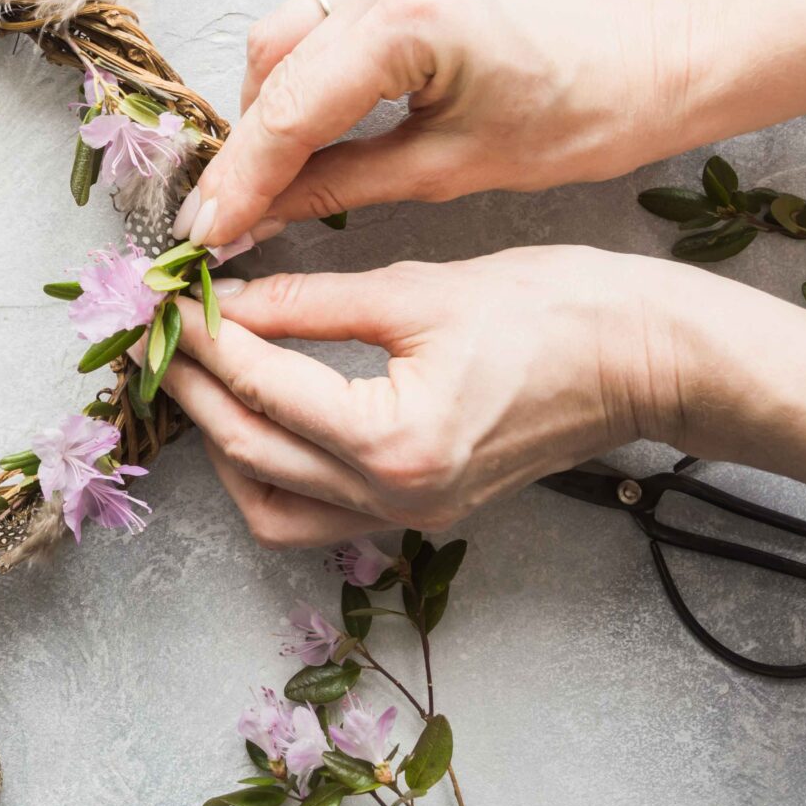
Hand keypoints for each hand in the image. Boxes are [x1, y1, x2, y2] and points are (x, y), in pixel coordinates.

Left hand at [157, 246, 675, 547]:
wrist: (646, 361)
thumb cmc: (553, 311)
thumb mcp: (417, 289)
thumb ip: (307, 301)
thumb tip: (223, 299)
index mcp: (396, 440)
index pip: (259, 385)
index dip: (198, 335)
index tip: (162, 294)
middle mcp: (395, 498)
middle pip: (249, 449)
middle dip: (191, 386)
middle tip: (160, 331)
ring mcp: (407, 517)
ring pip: (270, 504)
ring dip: (222, 442)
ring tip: (199, 375)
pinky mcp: (418, 513)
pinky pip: (313, 515)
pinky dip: (269, 472)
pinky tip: (257, 416)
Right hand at [174, 0, 667, 250]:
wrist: (657, 59)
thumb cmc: (582, 118)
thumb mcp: (450, 170)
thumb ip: (338, 188)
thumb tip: (255, 218)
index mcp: (411, 15)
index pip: (290, 107)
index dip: (239, 179)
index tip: (201, 234)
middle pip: (271, 61)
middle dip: (245, 144)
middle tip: (226, 216)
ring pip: (285, 35)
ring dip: (267, 107)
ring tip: (264, 178)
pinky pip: (319, 22)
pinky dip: (300, 77)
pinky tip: (303, 130)